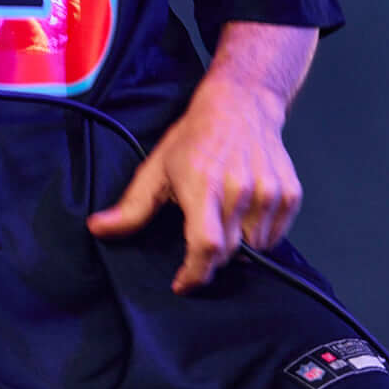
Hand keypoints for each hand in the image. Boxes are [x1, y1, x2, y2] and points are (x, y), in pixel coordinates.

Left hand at [85, 70, 302, 293]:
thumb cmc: (195, 137)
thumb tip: (98, 228)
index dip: (195, 273)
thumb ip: (131, 207)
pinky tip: (245, 210)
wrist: (241, 105)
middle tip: (200, 235)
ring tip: (224, 215)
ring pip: (255, 247)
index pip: (207, 246)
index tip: (182, 283)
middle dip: (210, 255)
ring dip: (237, 244)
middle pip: (229, 252)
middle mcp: (240, 190)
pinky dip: (260, 233)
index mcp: (205, 185)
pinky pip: (275, 235)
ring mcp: (269, 192)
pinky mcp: (290, 194)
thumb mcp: (157, 168)